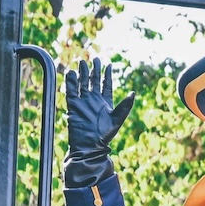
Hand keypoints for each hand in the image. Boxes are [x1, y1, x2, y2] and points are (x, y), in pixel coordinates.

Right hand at [63, 58, 133, 187]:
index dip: (107, 75)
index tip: (109, 64)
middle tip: (95, 59)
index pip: (106, 85)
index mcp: (106, 103)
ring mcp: (83, 102)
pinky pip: (71, 91)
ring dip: (83, 73)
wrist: (89, 146)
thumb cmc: (105, 135)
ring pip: (82, 84)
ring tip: (82, 62)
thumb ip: (125, 106)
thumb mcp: (118, 119)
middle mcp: (94, 101)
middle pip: (94, 81)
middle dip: (95, 70)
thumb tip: (134, 93)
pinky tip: (71, 72)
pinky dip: (71, 82)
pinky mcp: (73, 106)